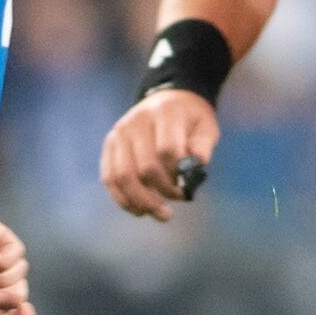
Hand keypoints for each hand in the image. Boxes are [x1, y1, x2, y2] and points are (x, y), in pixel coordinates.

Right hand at [99, 87, 218, 221]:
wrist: (167, 100)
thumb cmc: (190, 119)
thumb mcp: (206, 126)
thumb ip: (203, 146)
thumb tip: (195, 167)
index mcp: (164, 112)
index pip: (167, 150)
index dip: (178, 175)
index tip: (187, 188)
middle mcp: (137, 121)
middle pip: (145, 167)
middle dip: (163, 191)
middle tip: (178, 201)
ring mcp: (119, 133)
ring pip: (123, 176)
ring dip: (141, 201)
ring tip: (159, 214)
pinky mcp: (109, 145)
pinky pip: (109, 178)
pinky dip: (123, 199)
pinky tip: (139, 210)